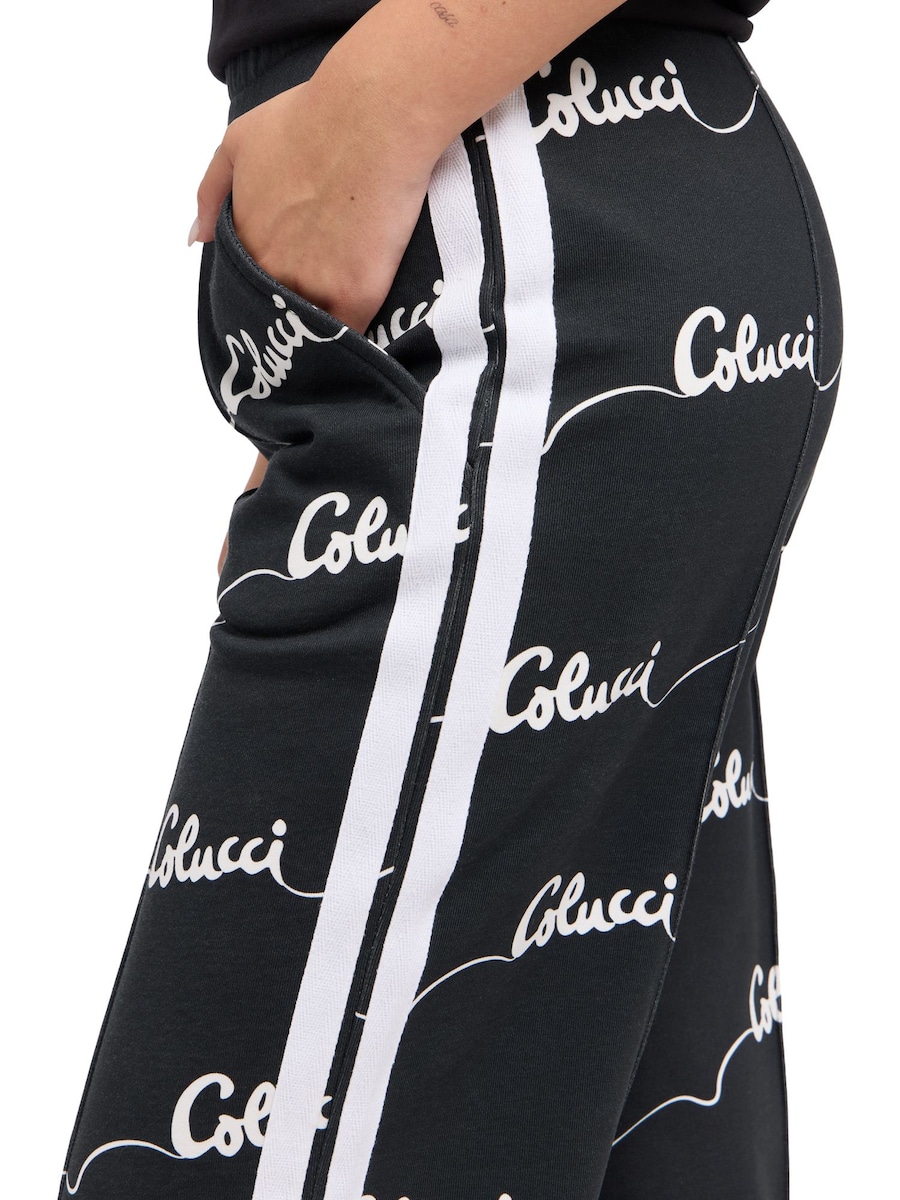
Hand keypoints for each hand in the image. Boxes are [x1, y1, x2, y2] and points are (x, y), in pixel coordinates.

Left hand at [191, 76, 439, 335]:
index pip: (247, 289)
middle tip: (311, 323)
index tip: (281, 299)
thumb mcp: (239, 140)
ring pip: (311, 332)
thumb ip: (210, 192)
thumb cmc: (312, 118)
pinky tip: (360, 344)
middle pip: (277, 316)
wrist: (373, 117)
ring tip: (339, 341)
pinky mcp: (354, 296)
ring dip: (321, 338)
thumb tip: (199, 240)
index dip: (266, 295)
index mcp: (244, 240)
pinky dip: (353, 343)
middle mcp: (270, 269)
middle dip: (290, 322)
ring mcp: (312, 286)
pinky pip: (349, 336)